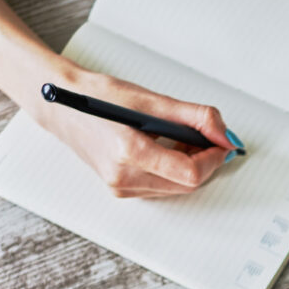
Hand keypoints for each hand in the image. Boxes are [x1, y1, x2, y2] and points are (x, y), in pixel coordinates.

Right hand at [32, 67, 240, 197]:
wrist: (63, 108)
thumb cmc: (100, 98)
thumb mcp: (152, 100)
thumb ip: (195, 117)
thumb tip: (225, 134)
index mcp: (129, 152)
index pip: (190, 173)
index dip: (213, 158)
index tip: (222, 142)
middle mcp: (123, 177)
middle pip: (187, 184)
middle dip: (204, 162)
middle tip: (206, 137)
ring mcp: (121, 187)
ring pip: (177, 188)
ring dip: (190, 167)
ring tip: (181, 139)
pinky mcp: (120, 190)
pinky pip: (162, 188)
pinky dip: (173, 171)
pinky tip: (167, 149)